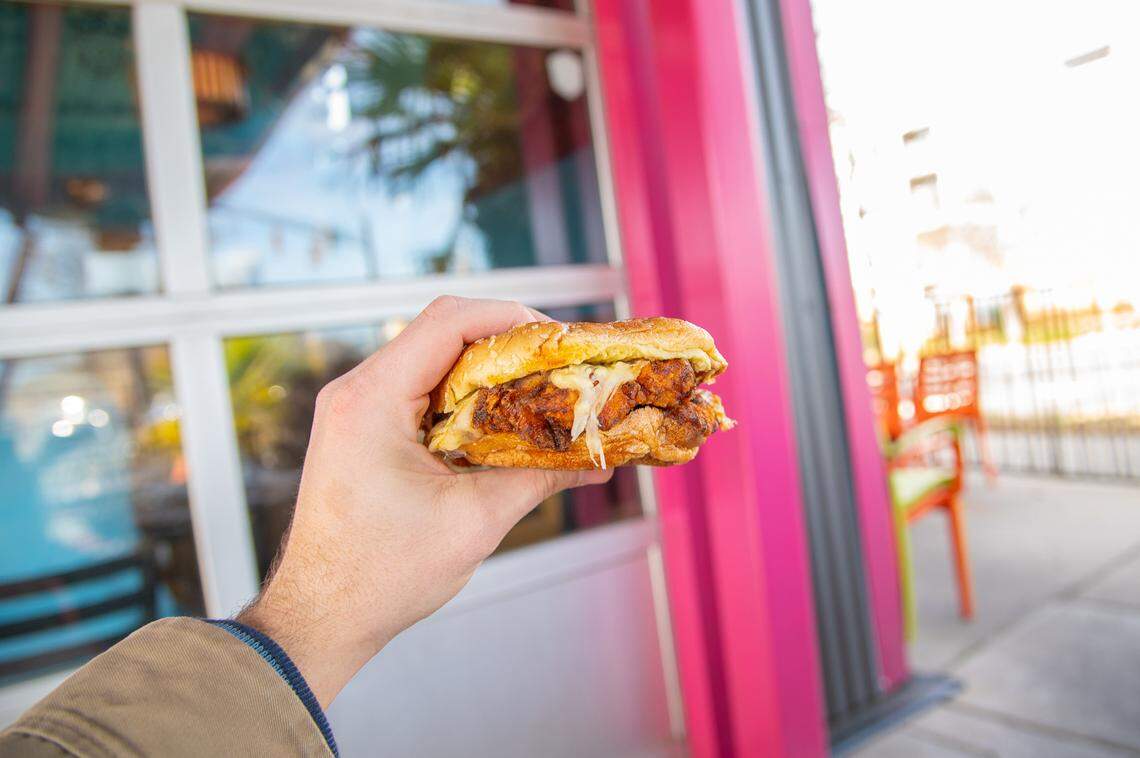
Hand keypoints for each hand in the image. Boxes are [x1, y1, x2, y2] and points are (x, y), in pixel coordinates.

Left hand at [237, 297, 611, 707]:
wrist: (320, 617)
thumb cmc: (381, 576)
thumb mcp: (473, 522)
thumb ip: (539, 477)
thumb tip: (598, 460)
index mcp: (371, 399)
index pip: (447, 322)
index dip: (510, 318)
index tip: (558, 340)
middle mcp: (355, 390)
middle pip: (441, 333)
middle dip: (506, 344)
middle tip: (559, 368)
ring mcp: (354, 406)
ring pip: (432, 359)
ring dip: (486, 371)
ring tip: (538, 392)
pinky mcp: (361, 427)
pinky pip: (419, 389)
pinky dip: (463, 395)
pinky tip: (499, 420)